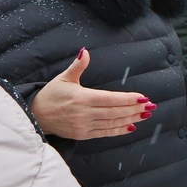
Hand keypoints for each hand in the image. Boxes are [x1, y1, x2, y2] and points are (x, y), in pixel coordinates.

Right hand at [30, 48, 152, 139]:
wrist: (35, 116)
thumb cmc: (50, 95)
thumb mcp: (63, 78)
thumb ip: (77, 66)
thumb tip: (85, 52)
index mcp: (81, 98)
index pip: (110, 99)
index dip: (127, 99)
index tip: (142, 97)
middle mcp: (84, 113)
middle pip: (114, 111)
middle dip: (134, 109)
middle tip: (150, 106)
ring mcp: (84, 126)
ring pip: (112, 122)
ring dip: (130, 119)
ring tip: (145, 115)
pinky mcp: (83, 135)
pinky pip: (104, 132)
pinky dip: (119, 130)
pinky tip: (131, 126)